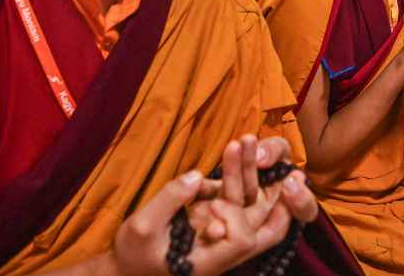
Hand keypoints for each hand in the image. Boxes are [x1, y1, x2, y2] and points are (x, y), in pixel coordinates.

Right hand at [111, 136, 316, 275]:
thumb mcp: (142, 228)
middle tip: (277, 160)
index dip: (243, 217)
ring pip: (246, 201)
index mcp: (211, 259)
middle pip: (259, 220)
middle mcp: (223, 246)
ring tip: (245, 140)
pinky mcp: (211, 215)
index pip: (245, 240)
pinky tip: (237, 149)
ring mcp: (219, 230)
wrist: (126, 265)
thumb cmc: (132, 254)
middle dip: (270, 188)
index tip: (230, 198)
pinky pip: (232, 195)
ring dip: (248, 170)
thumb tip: (198, 176)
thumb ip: (170, 201)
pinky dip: (236, 174)